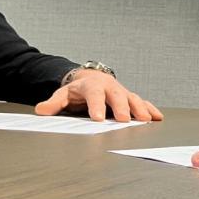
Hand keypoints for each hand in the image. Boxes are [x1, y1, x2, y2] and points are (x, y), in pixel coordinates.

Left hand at [34, 69, 162, 121]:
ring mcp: (121, 91)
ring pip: (132, 97)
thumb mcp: (63, 95)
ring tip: (145, 120)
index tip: (98, 118)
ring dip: (139, 108)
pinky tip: (157, 117)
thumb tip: (41, 110)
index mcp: (91, 86)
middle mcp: (109, 87)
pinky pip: (142, 102)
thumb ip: (54, 103)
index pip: (94, 94)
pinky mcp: (129, 97)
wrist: (91, 79)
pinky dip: (150, 109)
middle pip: (116, 95)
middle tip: (124, 119)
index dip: (96, 106)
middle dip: (122, 107)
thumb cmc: (78, 90)